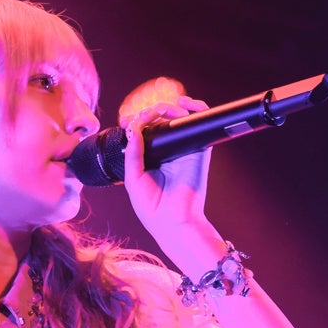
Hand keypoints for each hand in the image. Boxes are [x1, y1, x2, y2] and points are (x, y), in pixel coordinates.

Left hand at [118, 78, 211, 235]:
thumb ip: (132, 153)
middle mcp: (168, 151)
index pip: (146, 130)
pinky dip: (195, 108)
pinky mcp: (198, 149)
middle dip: (151, 112)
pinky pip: (199, 122)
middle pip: (162, 120)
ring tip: (159, 111)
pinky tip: (182, 105)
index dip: (138, 120)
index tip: (128, 121)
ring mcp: (184, 149)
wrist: (173, 222)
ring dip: (169, 107)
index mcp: (151, 158)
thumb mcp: (133, 179)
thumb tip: (133, 128)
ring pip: (180, 117)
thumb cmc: (152, 208)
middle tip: (142, 117)